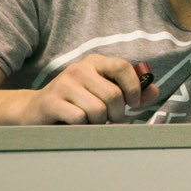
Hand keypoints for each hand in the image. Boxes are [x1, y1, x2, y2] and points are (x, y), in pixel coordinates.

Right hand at [17, 54, 159, 124]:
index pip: (122, 67)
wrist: (35, 111)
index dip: (133, 87)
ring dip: (98, 122)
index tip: (133, 103)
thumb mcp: (103, 93)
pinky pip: (80, 119)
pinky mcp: (52, 101)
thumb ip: (131, 92)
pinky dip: (83, 127)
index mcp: (95, 62)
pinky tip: (76, 124)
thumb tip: (155, 90)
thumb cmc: (76, 103)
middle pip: (113, 95)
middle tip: (110, 120)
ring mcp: (64, 84)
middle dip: (117, 114)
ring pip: (98, 110)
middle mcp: (79, 69)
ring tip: (91, 121)